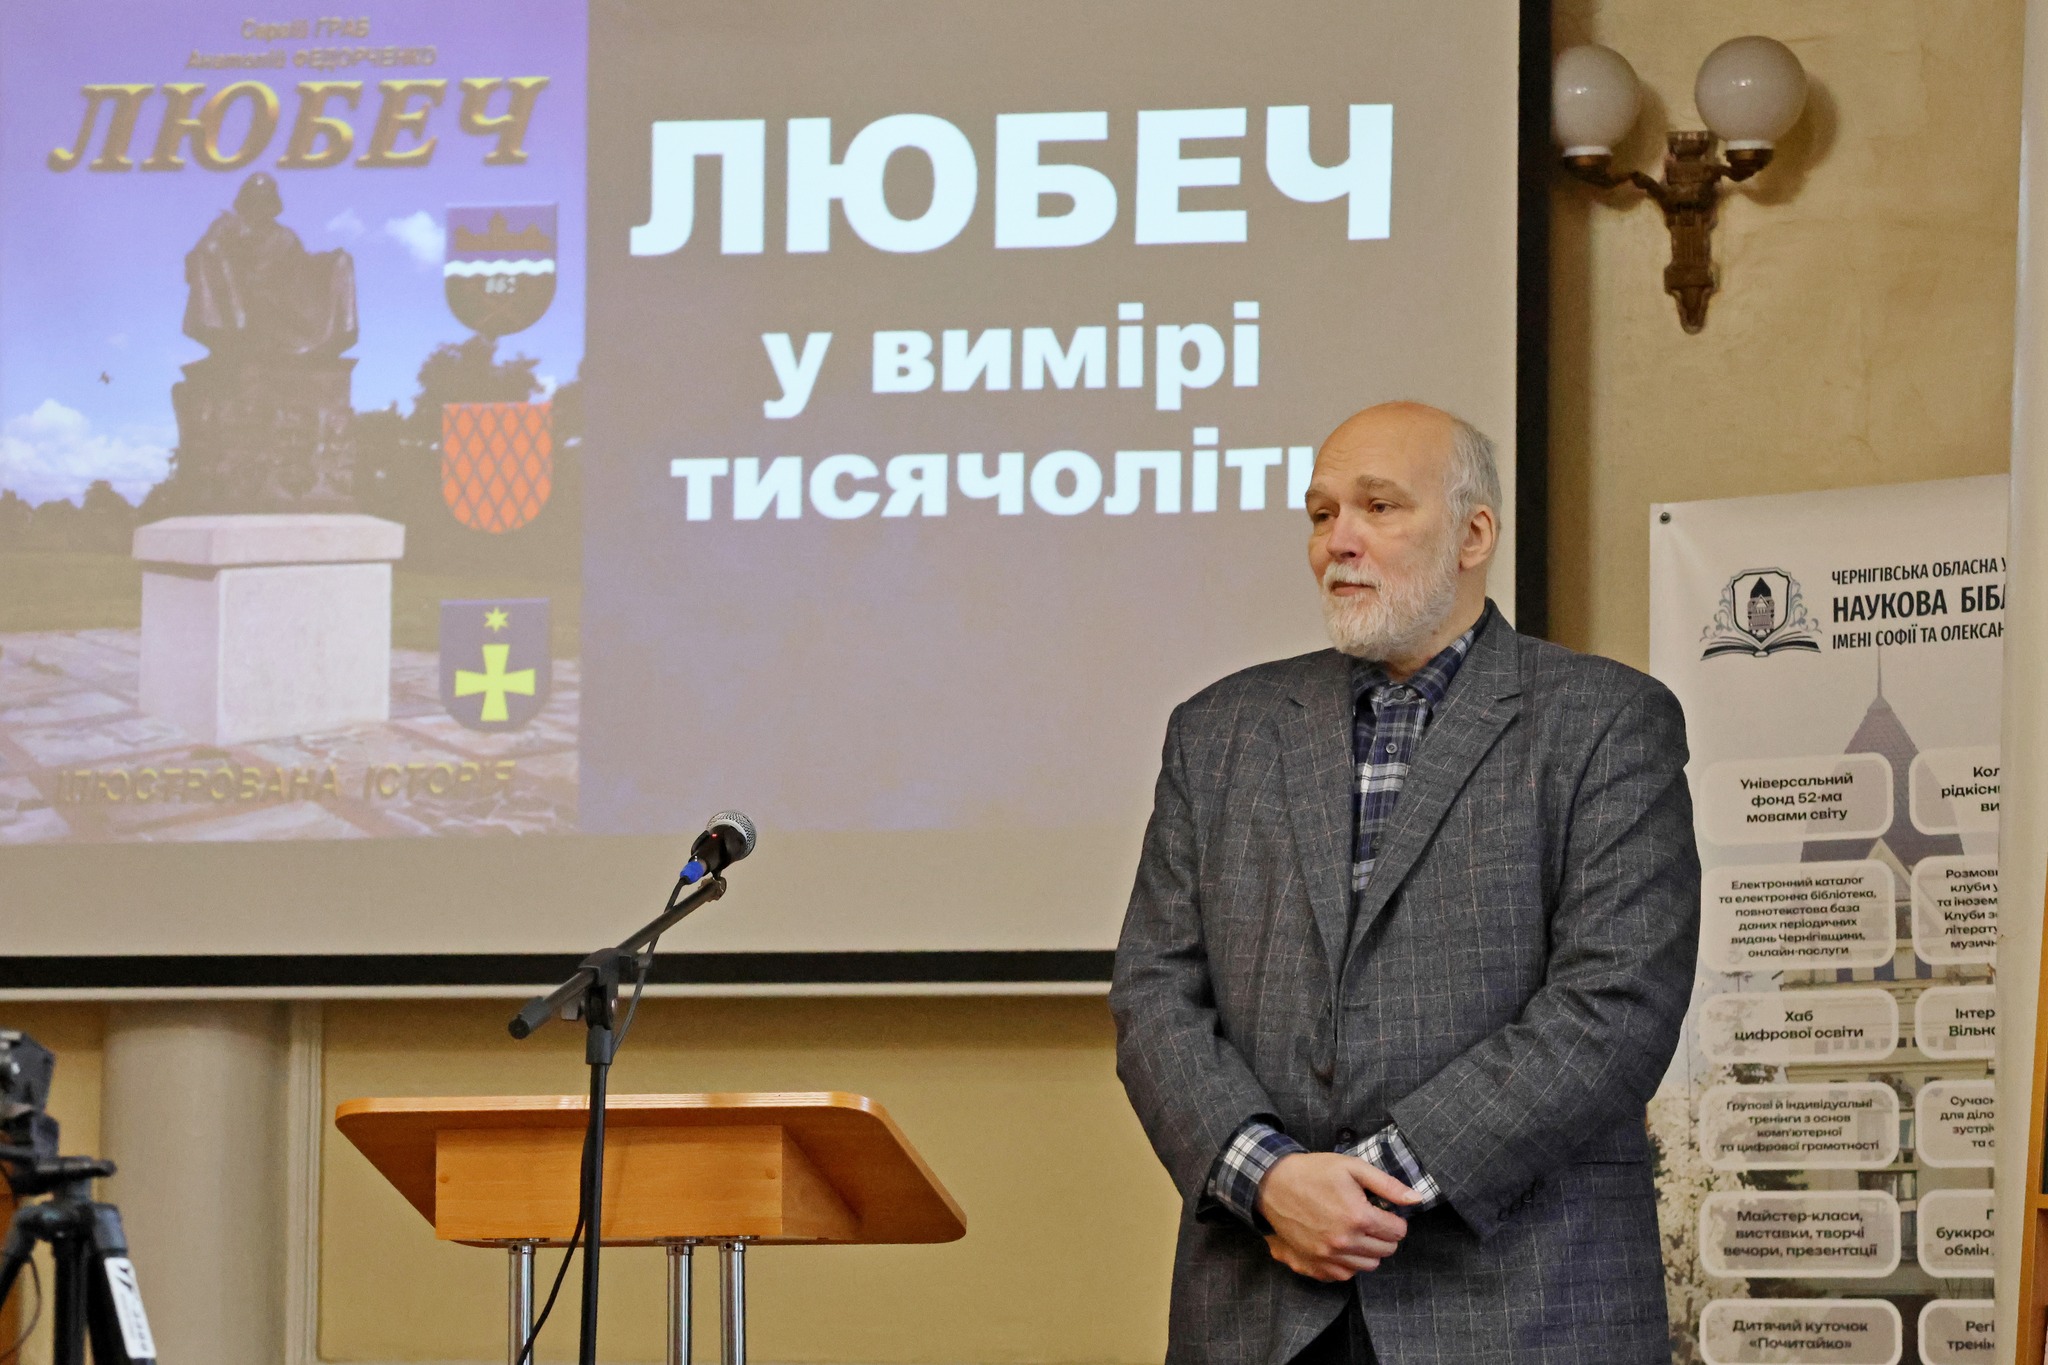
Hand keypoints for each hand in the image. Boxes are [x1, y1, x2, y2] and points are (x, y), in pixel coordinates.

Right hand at [1257, 1152, 1418, 1281]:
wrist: (1271, 1185)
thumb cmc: (1312, 1173)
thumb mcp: (1352, 1168)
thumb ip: (1387, 1185)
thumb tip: (1417, 1198)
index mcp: (1358, 1217)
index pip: (1397, 1232)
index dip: (1394, 1219)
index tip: (1382, 1210)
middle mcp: (1345, 1242)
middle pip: (1385, 1250)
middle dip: (1383, 1235)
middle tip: (1369, 1219)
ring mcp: (1328, 1258)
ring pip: (1368, 1265)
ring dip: (1367, 1250)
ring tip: (1354, 1230)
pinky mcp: (1314, 1266)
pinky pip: (1344, 1275)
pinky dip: (1347, 1262)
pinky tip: (1339, 1244)